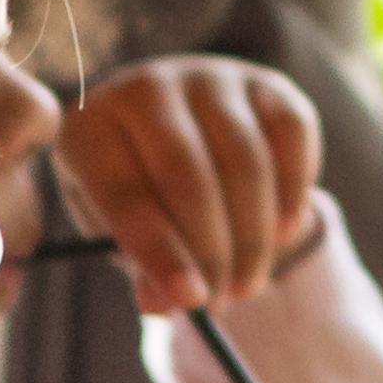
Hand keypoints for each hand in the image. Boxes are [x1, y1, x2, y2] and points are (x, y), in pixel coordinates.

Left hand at [56, 57, 327, 317]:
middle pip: (189, 175)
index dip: (160, 252)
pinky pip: (292, 136)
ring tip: (249, 283)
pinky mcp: (266, 83)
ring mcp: (209, 77)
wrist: (183, 137)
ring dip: (254, 235)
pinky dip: (294, 192)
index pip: (124, 193)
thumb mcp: (124, 235)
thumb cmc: (142, 197)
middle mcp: (145, 87)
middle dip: (212, 250)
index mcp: (88, 125)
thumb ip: (140, 268)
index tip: (192, 301)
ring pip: (245, 161)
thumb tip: (162, 305)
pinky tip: (284, 234)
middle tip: (224, 301)